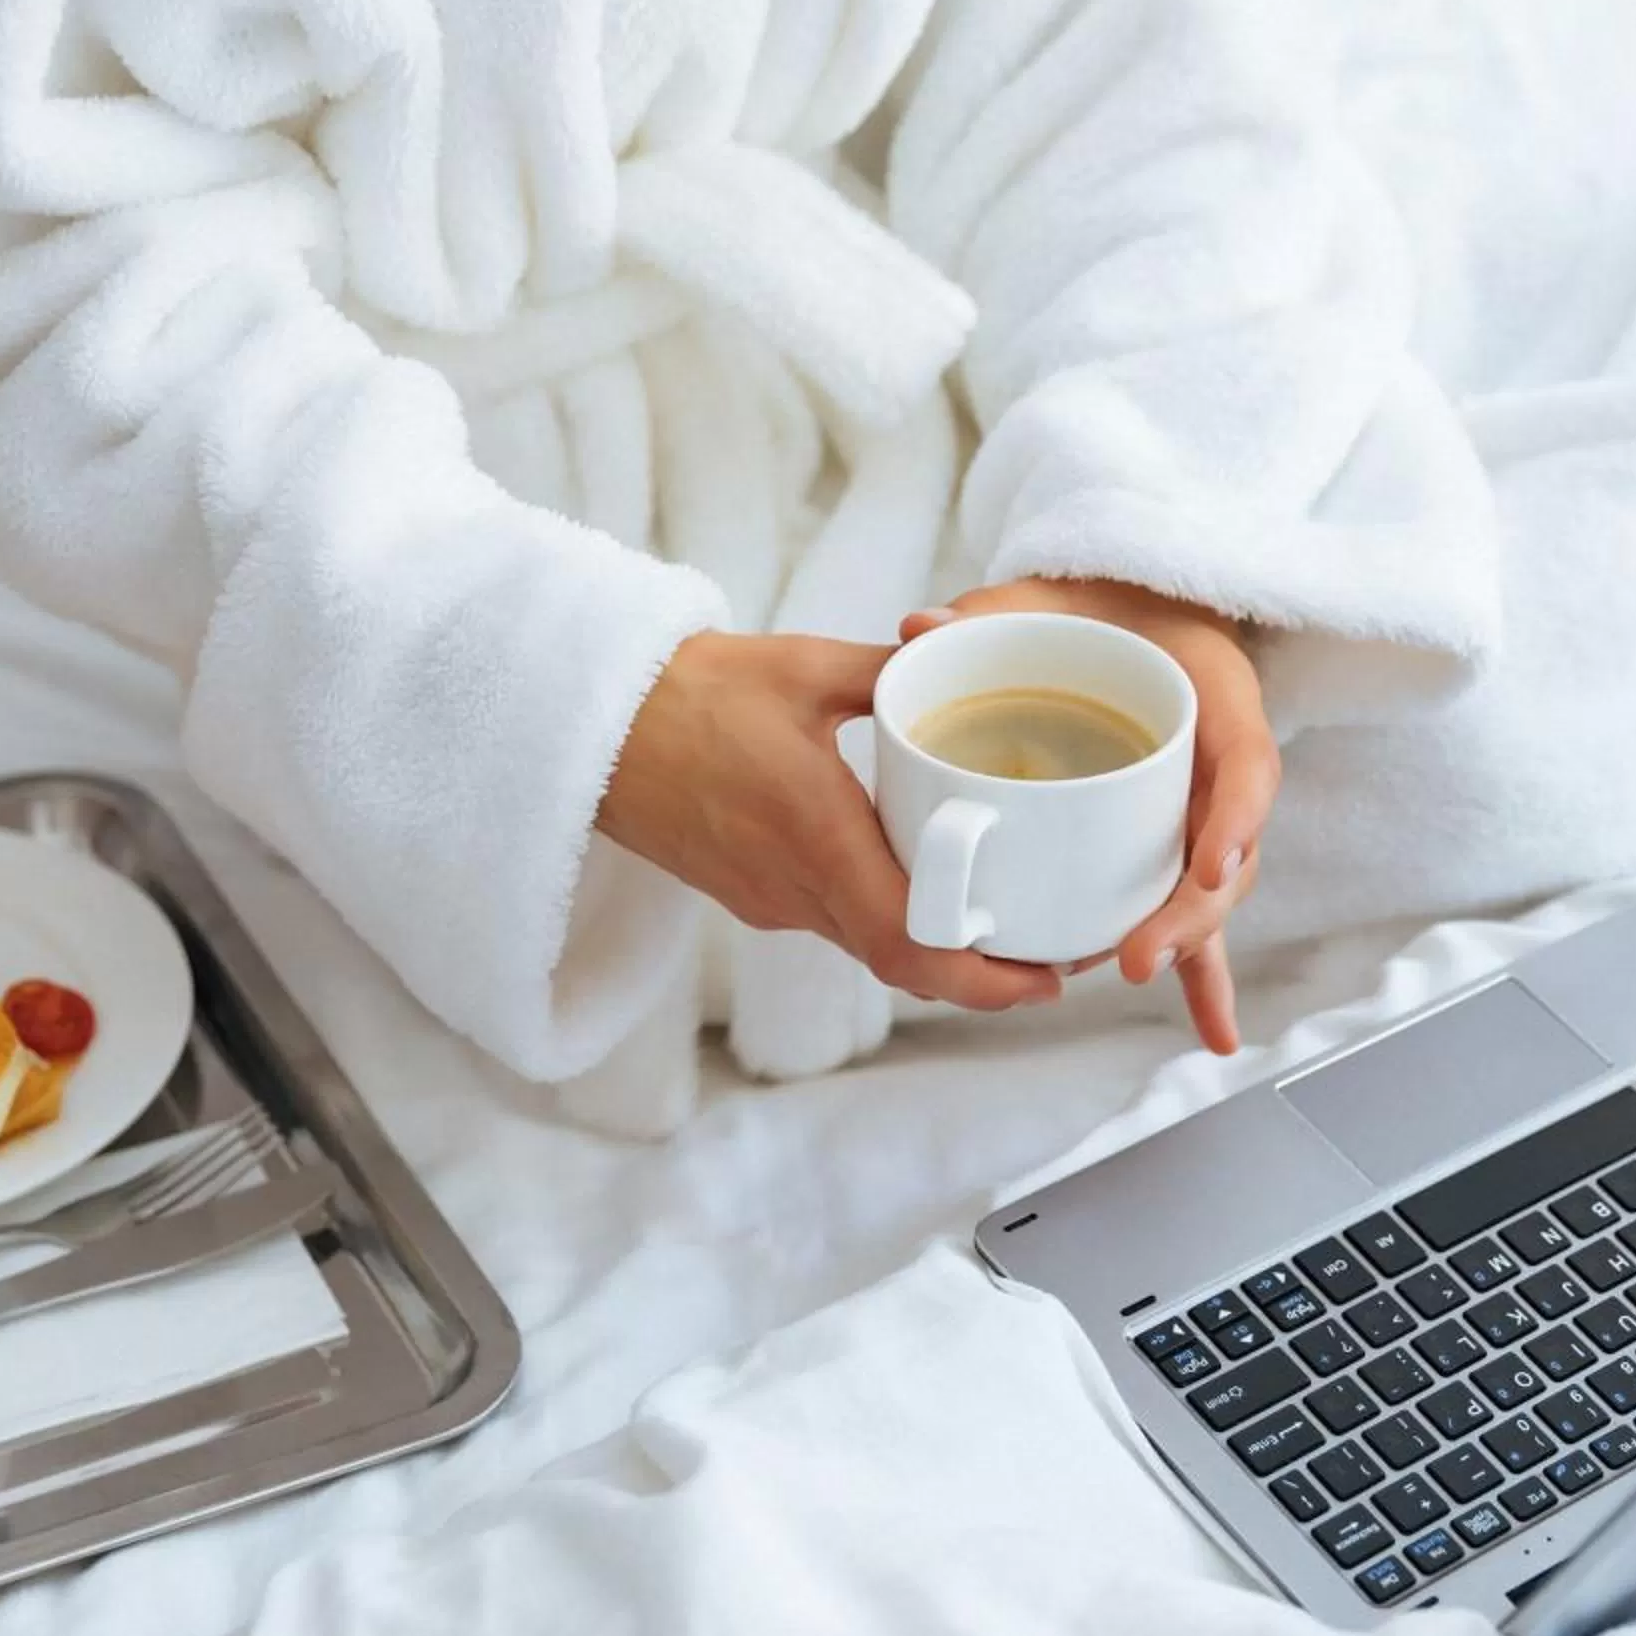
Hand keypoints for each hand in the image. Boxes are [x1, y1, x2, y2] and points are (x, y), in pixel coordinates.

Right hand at [597, 631, 1065, 1014]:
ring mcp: (766, 899)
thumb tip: (959, 657)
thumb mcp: (804, 667)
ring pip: (868, 948)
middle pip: (902, 965)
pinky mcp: (750, 894)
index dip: (984, 979)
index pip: (910, 942)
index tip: (1044, 976)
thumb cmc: (686, 692)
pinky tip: (918, 889)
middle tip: (1047, 962)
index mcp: (814, 832)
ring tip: (999, 929)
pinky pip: (833, 924)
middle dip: (979, 977)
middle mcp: (792, 885)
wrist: (588, 726)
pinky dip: (886, 923)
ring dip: (934, 953)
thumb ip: (892, 671)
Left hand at [899, 579, 1277, 1054]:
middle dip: (1189, 913)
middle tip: (1138, 956)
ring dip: (1184, 948)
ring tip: (1139, 975)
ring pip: (1207, 895)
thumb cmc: (1089, 607)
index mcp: (1214, 695)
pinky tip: (1215, 1039)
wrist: (1122, 613)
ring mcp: (1200, 815)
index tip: (1210, 865)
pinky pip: (1191, 917)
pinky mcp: (1175, 850)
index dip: (1233, 817)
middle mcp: (1218, 766)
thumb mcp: (1045, 595)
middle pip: (1228, 854)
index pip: (1246, 764)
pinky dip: (1205, 981)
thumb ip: (988, 611)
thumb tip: (917, 627)